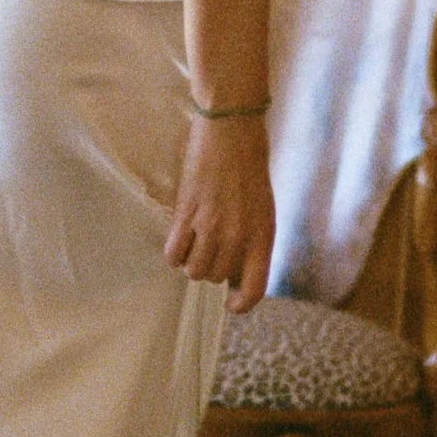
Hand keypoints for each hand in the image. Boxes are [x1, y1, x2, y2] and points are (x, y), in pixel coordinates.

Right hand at [164, 112, 274, 308]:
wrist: (231, 132)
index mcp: (263, 236)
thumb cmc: (249, 168)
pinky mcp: (187, 215)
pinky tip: (179, 239)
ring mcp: (211, 227)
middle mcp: (238, 237)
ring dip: (192, 262)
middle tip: (210, 249)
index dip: (241, 304)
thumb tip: (234, 272)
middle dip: (212, 269)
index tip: (231, 304)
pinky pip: (173, 254)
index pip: (254, 288)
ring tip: (194, 243)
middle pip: (216, 278)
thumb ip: (252, 241)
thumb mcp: (262, 209)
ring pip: (194, 270)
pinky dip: (174, 253)